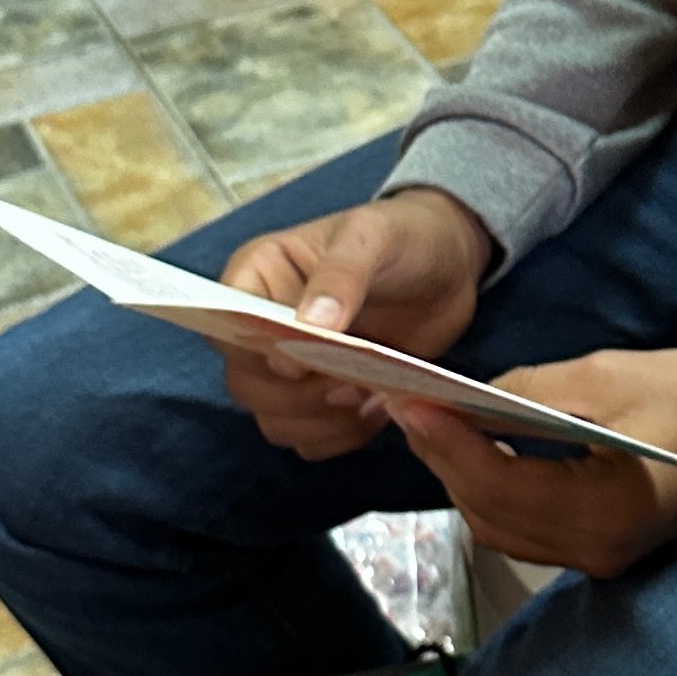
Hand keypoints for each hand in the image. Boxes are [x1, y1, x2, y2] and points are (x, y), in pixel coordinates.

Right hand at [217, 187, 491, 457]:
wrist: (450, 265)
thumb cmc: (404, 237)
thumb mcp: (373, 238)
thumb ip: (340, 276)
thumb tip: (307, 324)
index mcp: (258, 277)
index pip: (225, 327)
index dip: (252, 353)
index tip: (299, 362)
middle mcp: (264, 327)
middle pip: (245, 384)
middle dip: (294, 396)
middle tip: (349, 385)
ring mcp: (293, 367)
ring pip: (274, 419)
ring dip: (319, 422)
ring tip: (369, 397)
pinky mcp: (324, 398)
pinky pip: (310, 438)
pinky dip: (340, 435)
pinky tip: (378, 410)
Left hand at [394, 337, 676, 584]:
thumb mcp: (609, 377)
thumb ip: (527, 393)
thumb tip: (461, 399)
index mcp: (605, 511)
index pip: (497, 485)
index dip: (445, 443)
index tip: (408, 401)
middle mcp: (598, 550)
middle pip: (489, 515)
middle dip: (445, 460)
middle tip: (409, 407)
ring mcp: (602, 557)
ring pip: (502, 528)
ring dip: (465, 479)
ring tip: (437, 425)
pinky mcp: (605, 548)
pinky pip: (529, 529)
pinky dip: (497, 492)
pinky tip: (483, 451)